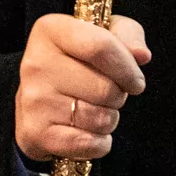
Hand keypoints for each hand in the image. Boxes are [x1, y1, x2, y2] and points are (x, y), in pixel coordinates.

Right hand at [15, 13, 151, 162]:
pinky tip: (87, 131)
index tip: (135, 81)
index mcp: (51, 30)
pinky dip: (99, 143)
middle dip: (118, 96)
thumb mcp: (105, 34)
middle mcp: (36, 63)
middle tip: (107, 94)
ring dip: (109, 119)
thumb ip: (128, 36)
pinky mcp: (35, 133)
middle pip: (105, 88)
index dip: (128, 68)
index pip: (100, 47)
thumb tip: (141, 55)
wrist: (37, 99)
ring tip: (94, 110)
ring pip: (100, 119)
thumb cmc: (79, 61)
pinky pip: (90, 144)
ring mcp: (34, 100)